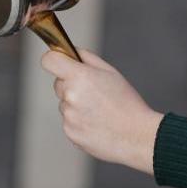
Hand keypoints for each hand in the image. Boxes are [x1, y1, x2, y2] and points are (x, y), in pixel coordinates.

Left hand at [40, 49, 164, 175]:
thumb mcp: (110, 72)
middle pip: (58, 84)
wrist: (137, 136)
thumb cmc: (127, 102)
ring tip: (100, 111)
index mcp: (79, 77)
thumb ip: (86, 58)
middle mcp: (70, 96)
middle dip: (71, 84)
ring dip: (76, 105)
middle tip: (94, 91)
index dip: (54, 58)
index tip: (60, 61)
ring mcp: (68, 117)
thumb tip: (70, 52)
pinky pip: (69, 121)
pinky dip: (80, 121)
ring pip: (65, 104)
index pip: (49, 60)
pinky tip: (98, 123)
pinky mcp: (70, 133)